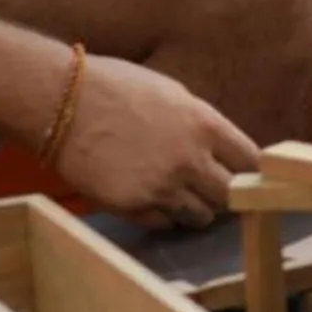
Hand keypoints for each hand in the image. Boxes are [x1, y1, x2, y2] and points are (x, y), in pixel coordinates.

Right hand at [46, 52, 258, 229]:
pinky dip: (163, 215)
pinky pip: (164, 223)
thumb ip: (201, 126)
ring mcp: (161, 187)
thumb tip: (222, 151)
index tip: (247, 175)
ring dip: (195, 208)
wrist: (60, 101)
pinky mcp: (133, 207)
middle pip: (231, 195)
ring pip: (200, 216)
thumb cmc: (115, 87)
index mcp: (204, 124)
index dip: (252, 171)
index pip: (251, 161)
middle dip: (227, 194)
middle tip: (214, 189)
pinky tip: (150, 196)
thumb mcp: (173, 94)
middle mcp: (189, 159)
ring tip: (178, 192)